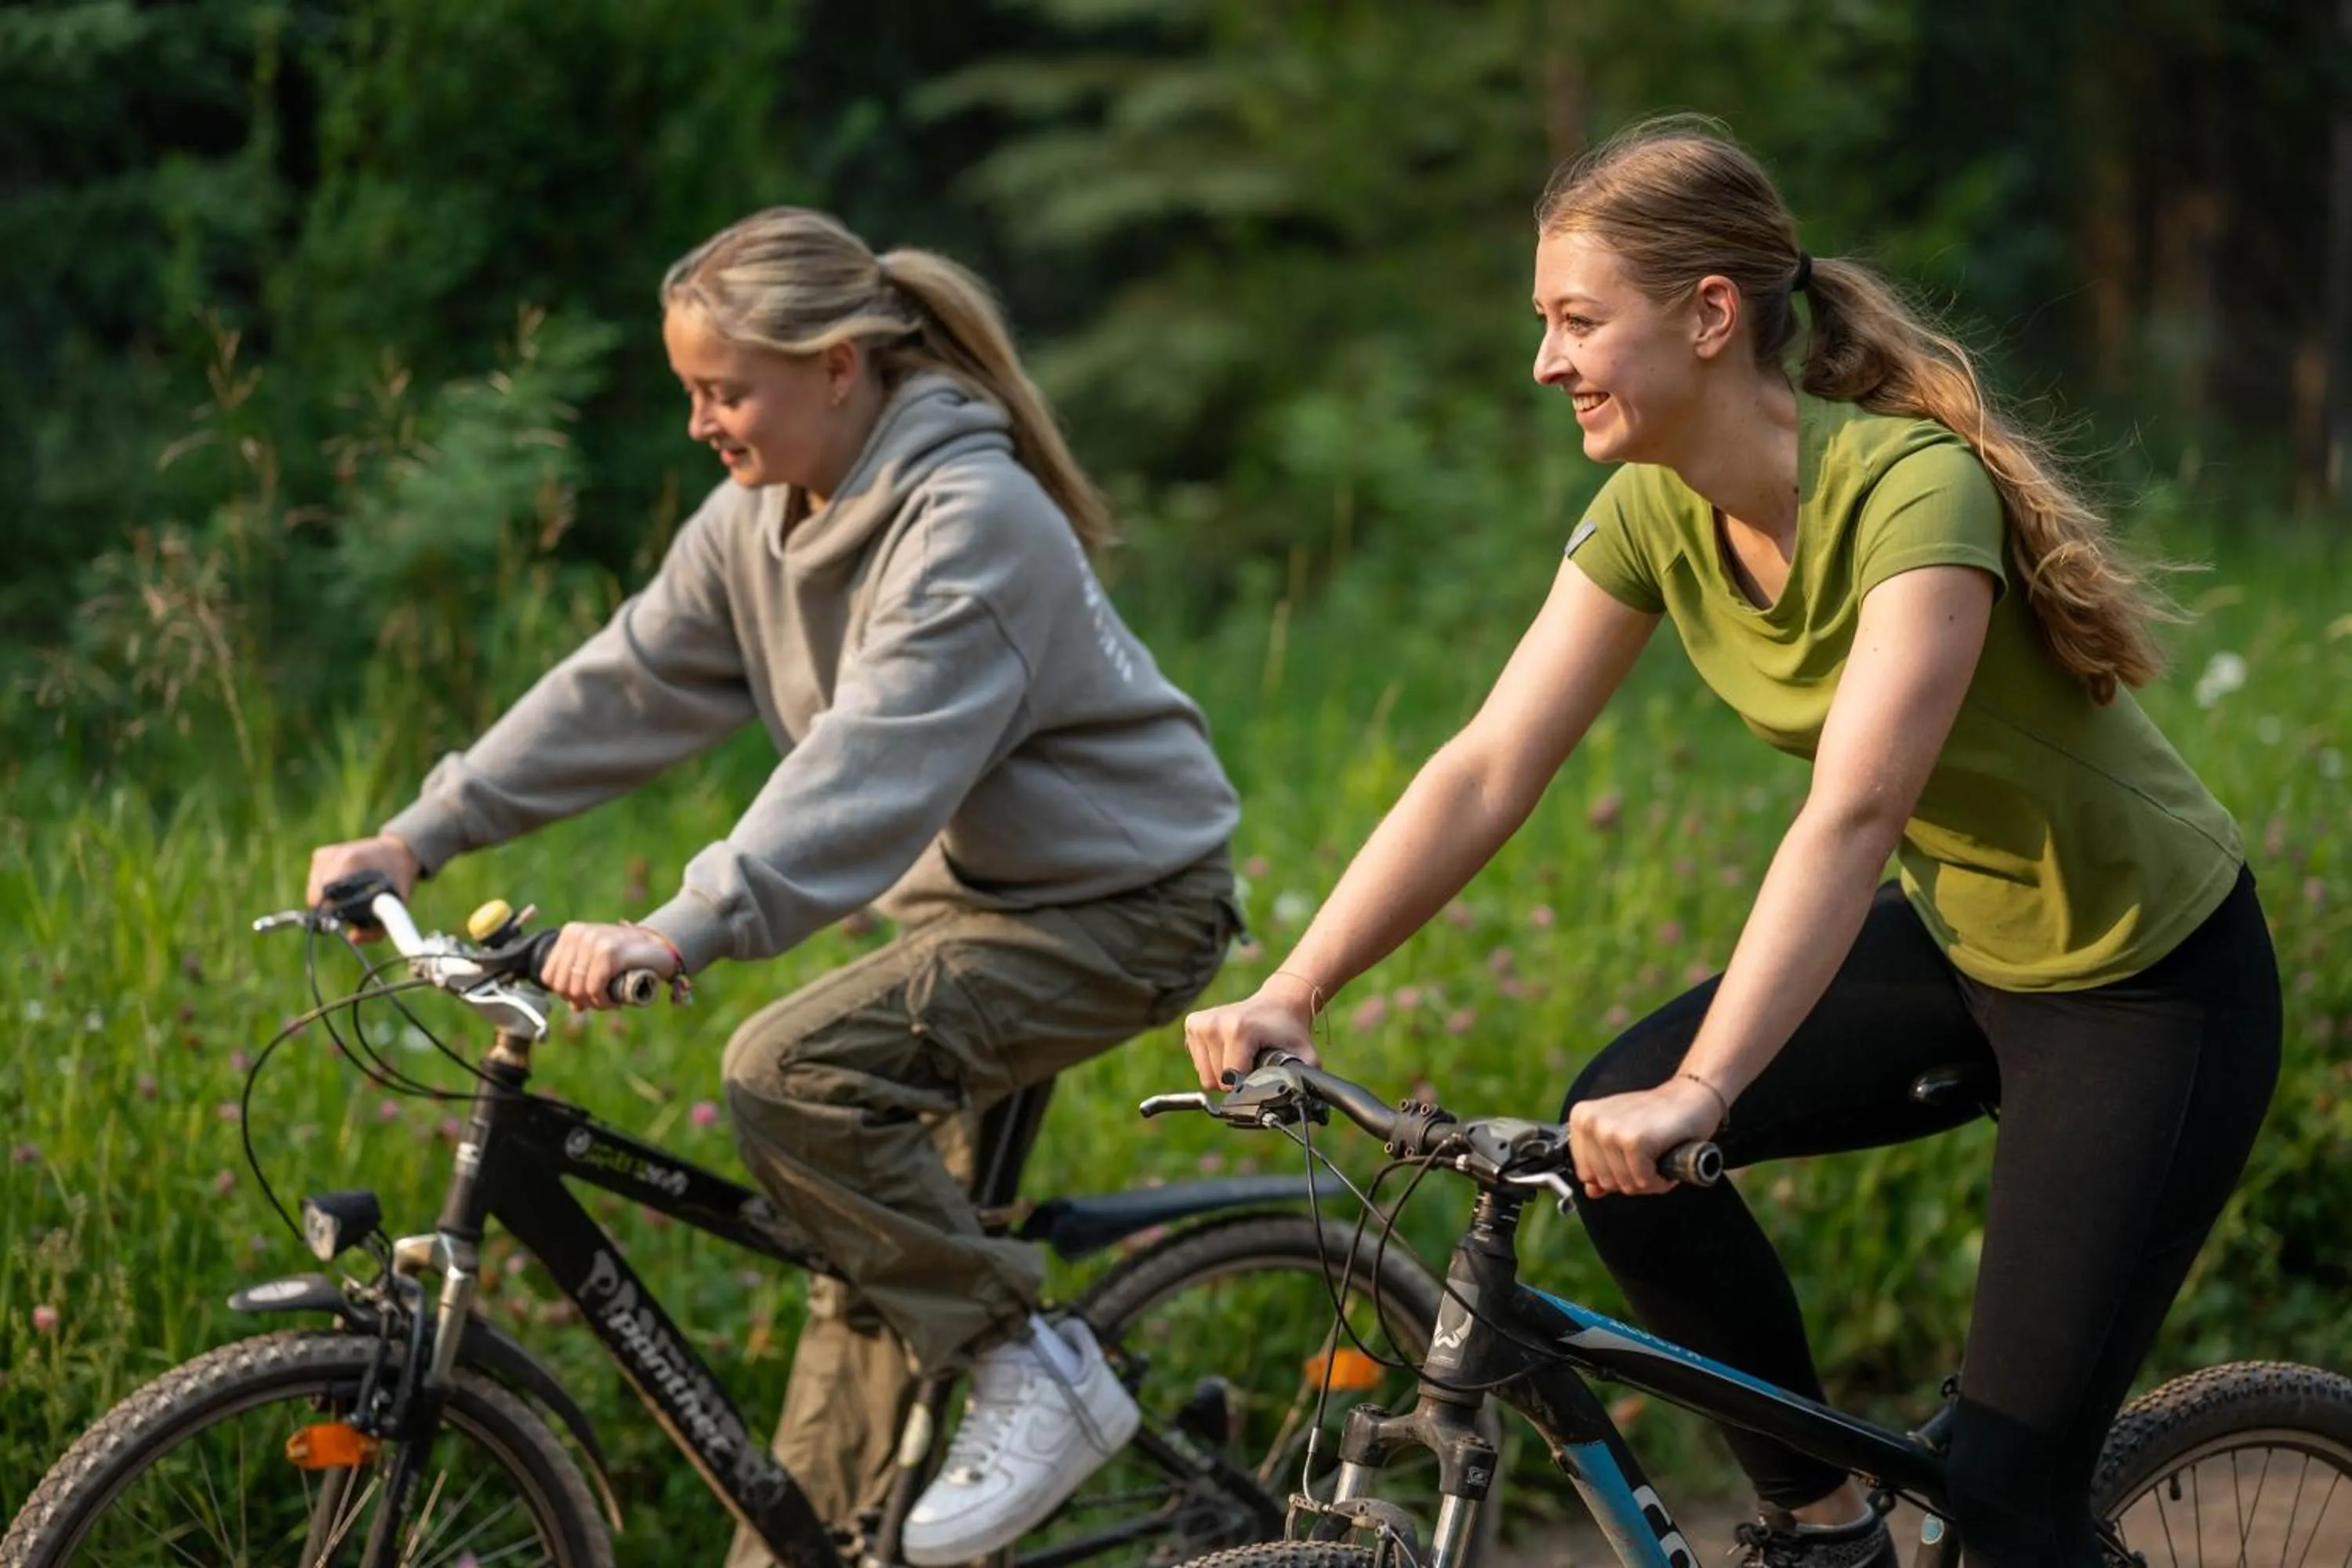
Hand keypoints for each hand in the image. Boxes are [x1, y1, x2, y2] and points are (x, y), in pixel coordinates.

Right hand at [306, 834, 421, 934]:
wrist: (397, 850)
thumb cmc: (398, 879)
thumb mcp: (397, 903)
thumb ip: (377, 928)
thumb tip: (352, 938)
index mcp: (350, 861)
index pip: (324, 894)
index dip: (329, 913)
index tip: (339, 921)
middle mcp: (333, 855)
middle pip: (316, 895)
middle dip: (329, 909)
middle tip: (347, 915)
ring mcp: (325, 853)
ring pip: (313, 890)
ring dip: (326, 901)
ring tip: (349, 899)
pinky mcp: (321, 854)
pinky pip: (315, 882)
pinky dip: (324, 891)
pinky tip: (342, 889)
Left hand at [538, 921, 678, 1010]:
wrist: (660, 948)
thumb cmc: (628, 957)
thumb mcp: (597, 964)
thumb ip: (580, 979)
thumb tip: (573, 1005)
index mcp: (571, 933)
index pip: (548, 976)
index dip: (565, 994)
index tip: (585, 997)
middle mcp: (580, 934)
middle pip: (561, 985)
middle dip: (579, 1000)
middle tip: (598, 1001)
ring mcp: (594, 940)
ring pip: (577, 989)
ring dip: (593, 1003)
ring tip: (608, 1001)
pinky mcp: (609, 951)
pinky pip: (595, 987)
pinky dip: (603, 1001)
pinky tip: (614, 1002)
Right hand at [1183, 977, 1322, 1089]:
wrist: (1277, 1004)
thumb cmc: (1289, 1032)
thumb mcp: (1304, 1056)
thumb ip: (1304, 1080)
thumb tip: (1301, 1103)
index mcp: (1238, 1030)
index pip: (1231, 1081)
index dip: (1248, 1086)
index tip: (1262, 1074)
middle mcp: (1214, 1024)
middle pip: (1216, 1081)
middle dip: (1236, 1082)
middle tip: (1253, 1065)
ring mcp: (1200, 1023)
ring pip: (1205, 1076)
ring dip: (1223, 1075)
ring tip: (1242, 1057)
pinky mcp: (1192, 1024)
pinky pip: (1198, 1063)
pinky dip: (1214, 1064)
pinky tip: (1230, 1050)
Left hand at [1565, 1077, 1725, 1197]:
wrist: (1691, 1096)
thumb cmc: (1657, 1118)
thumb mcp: (1622, 1137)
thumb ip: (1602, 1165)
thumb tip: (1591, 1191)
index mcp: (1581, 1118)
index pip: (1586, 1173)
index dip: (1613, 1175)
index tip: (1630, 1160)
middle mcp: (1590, 1122)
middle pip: (1604, 1182)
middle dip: (1631, 1179)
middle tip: (1648, 1159)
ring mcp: (1610, 1130)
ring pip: (1624, 1184)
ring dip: (1648, 1180)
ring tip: (1657, 1157)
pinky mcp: (1633, 1140)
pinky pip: (1643, 1182)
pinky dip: (1660, 1180)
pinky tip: (1666, 1159)